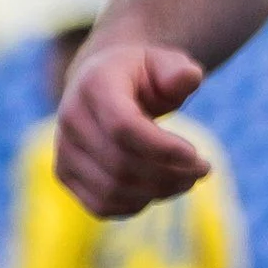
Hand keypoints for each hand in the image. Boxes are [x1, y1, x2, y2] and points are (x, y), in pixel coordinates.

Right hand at [53, 40, 211, 217]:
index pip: (123, 126)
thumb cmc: (143, 73)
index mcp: (96, 85)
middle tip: (203, 169)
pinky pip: (101, 205)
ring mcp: (63, 150)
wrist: (105, 83)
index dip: (162, 148)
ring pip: (111, 190)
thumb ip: (178, 71)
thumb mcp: (165, 62)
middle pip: (120, 163)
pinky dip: (136, 205)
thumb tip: (188, 78)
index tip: (197, 155)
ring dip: (157, 192)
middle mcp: (71, 118)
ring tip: (189, 180)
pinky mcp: (66, 175)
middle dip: (169, 173)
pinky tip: (162, 189)